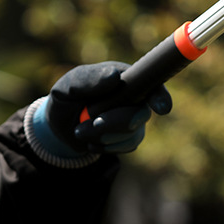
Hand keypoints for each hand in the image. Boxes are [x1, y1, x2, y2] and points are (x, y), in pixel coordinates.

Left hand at [29, 62, 171, 161]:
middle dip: (114, 122)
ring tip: (81, 130)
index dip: (160, 96)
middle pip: (140, 114)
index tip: (161, 109)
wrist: (61, 124)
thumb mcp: (70, 84)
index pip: (151, 84)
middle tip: (91, 122)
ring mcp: (136, 118)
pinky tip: (92, 140)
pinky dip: (105, 146)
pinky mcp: (131, 137)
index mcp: (127, 78)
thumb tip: (114, 78)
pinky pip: (126, 146)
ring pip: (131, 133)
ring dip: (103, 135)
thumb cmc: (68, 97)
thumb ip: (89, 79)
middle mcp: (137, 97)